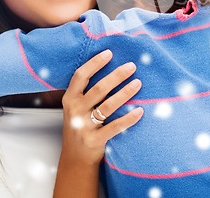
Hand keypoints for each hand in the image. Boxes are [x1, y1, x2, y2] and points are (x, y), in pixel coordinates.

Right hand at [60, 49, 142, 165]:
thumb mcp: (76, 106)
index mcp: (70, 98)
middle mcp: (75, 111)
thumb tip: (111, 66)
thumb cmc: (80, 124)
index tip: (109, 53)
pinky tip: (140, 110)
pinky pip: (115, 127)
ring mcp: (84, 126)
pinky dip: (129, 118)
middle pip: (98, 89)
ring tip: (138, 83)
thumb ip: (87, 90)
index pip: (80, 76)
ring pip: (108, 106)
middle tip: (132, 66)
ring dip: (125, 93)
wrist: (75, 157)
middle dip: (117, 76)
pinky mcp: (95, 140)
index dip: (94, 63)